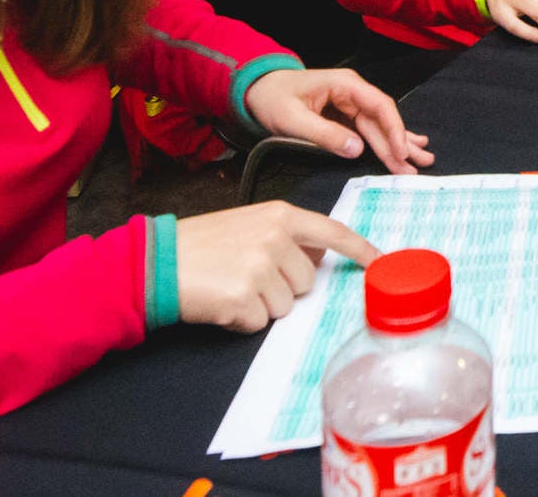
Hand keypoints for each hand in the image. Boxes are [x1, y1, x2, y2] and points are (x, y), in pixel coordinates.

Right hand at [175, 201, 378, 332]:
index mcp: (280, 215)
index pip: (333, 232)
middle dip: (283, 286)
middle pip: (307, 280)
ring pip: (286, 304)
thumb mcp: (249, 224)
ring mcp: (261, 267)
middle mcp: (276, 237)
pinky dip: (243, 320)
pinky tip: (222, 302)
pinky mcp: (244, 297)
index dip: (360, 250)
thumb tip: (321, 255)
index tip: (380, 262)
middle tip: (247, 275)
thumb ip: (287, 235)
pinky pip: (261, 322)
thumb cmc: (202, 245)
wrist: (156, 262)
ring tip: (232, 286)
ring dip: (262, 304)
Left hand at [243, 67, 432, 173]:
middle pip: (383, 119)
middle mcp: (353, 92)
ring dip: (398, 145)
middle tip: (419, 166)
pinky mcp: (344, 114)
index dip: (394, 130)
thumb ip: (324, 134)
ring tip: (421, 161)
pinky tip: (405, 146)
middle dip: (401, 144)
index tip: (401, 153)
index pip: (379, 106)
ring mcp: (350, 103)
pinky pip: (369, 129)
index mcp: (344, 85)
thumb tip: (357, 150)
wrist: (256, 89)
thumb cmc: (272, 99)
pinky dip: (386, 140)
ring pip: (379, 126)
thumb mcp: (292, 119)